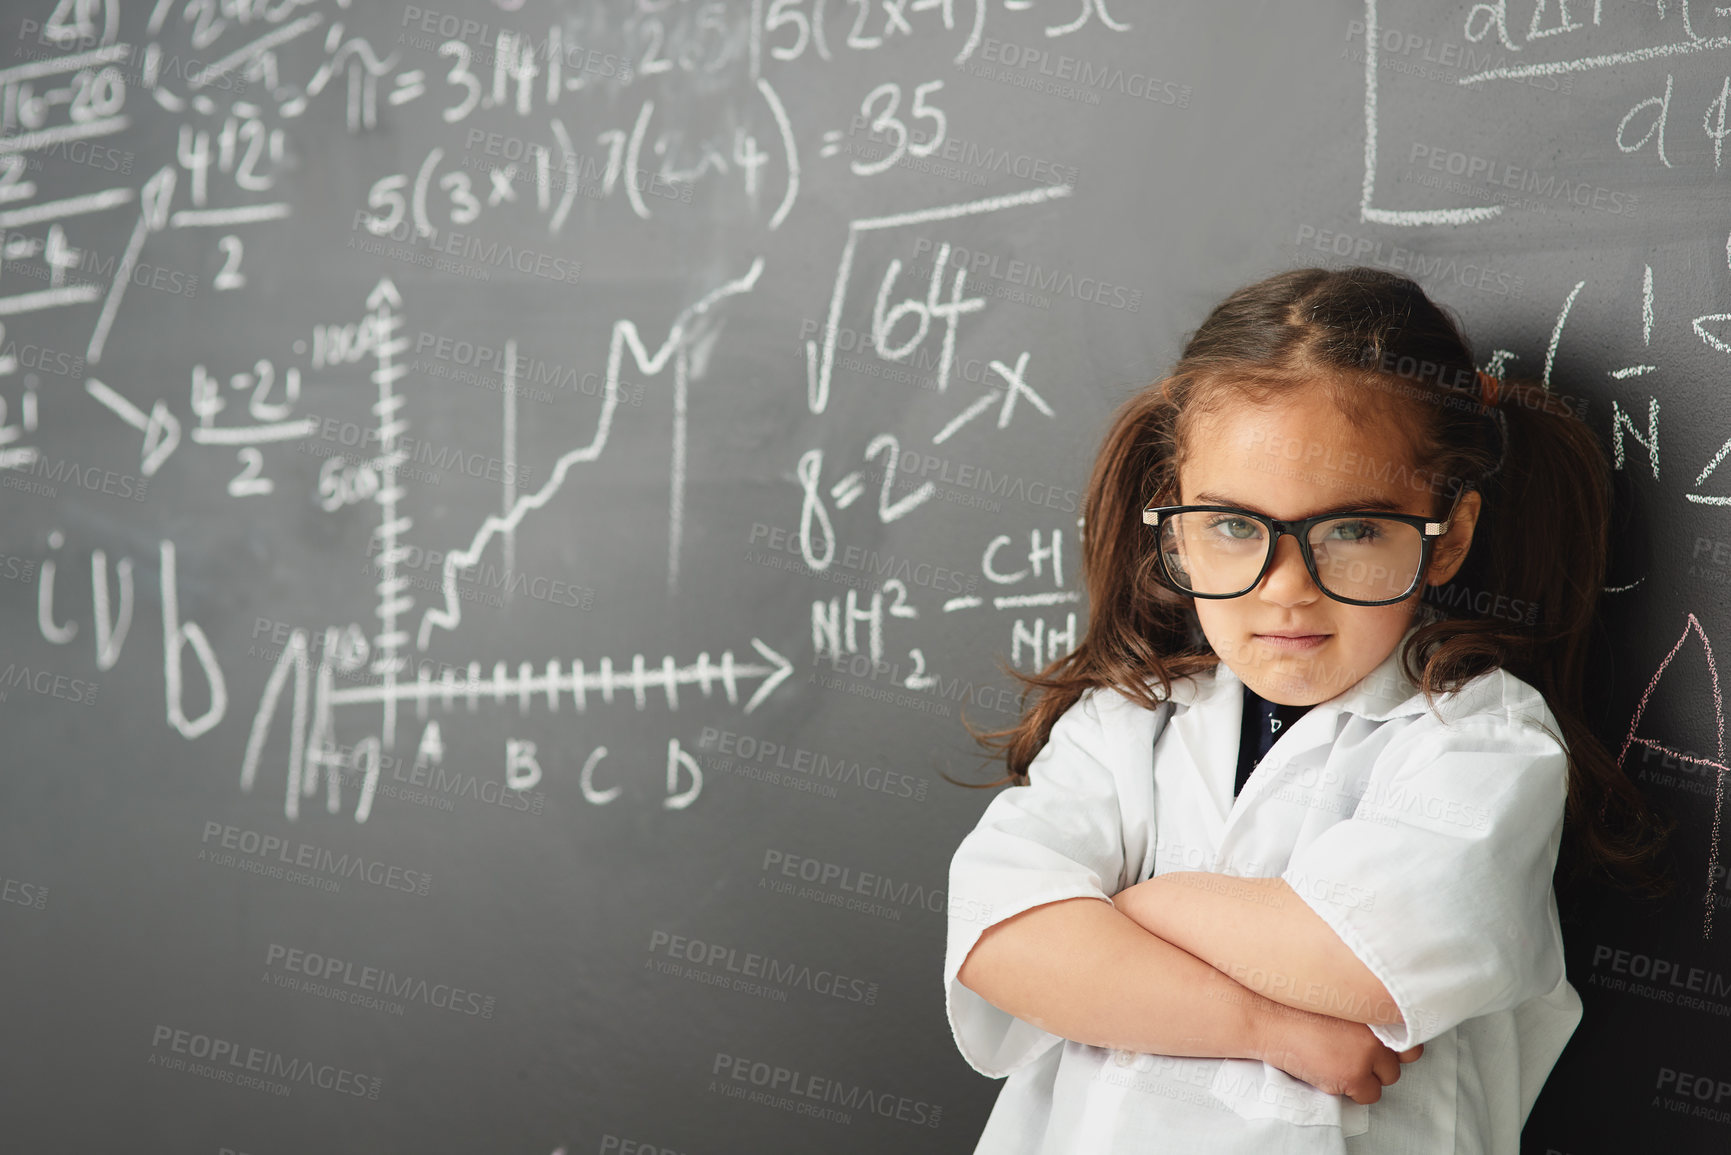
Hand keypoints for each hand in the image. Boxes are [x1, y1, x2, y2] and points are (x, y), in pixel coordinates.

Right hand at [1255, 1004, 1422, 1104]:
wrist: (1269, 1018)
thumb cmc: (1295, 1007)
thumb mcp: (1337, 999)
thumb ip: (1362, 1011)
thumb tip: (1384, 1034)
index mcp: (1373, 1006)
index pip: (1408, 1032)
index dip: (1395, 1043)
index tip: (1382, 1045)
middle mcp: (1377, 1028)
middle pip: (1401, 1058)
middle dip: (1381, 1060)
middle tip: (1356, 1055)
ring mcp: (1368, 1052)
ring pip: (1388, 1078)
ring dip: (1369, 1075)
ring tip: (1341, 1063)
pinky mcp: (1354, 1075)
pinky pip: (1370, 1095)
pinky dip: (1354, 1091)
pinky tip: (1333, 1074)